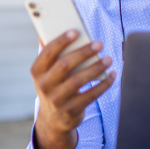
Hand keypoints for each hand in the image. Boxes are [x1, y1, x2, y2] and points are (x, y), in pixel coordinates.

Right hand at [30, 30, 115, 148]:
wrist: (53, 119)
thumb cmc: (54, 86)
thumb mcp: (47, 73)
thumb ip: (51, 53)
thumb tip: (57, 29)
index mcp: (37, 71)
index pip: (48, 52)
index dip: (61, 41)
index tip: (76, 32)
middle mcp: (44, 85)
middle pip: (64, 65)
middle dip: (83, 53)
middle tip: (98, 44)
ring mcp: (57, 99)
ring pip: (78, 80)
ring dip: (95, 68)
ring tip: (108, 59)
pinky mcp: (71, 110)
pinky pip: (90, 95)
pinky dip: (103, 84)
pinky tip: (111, 75)